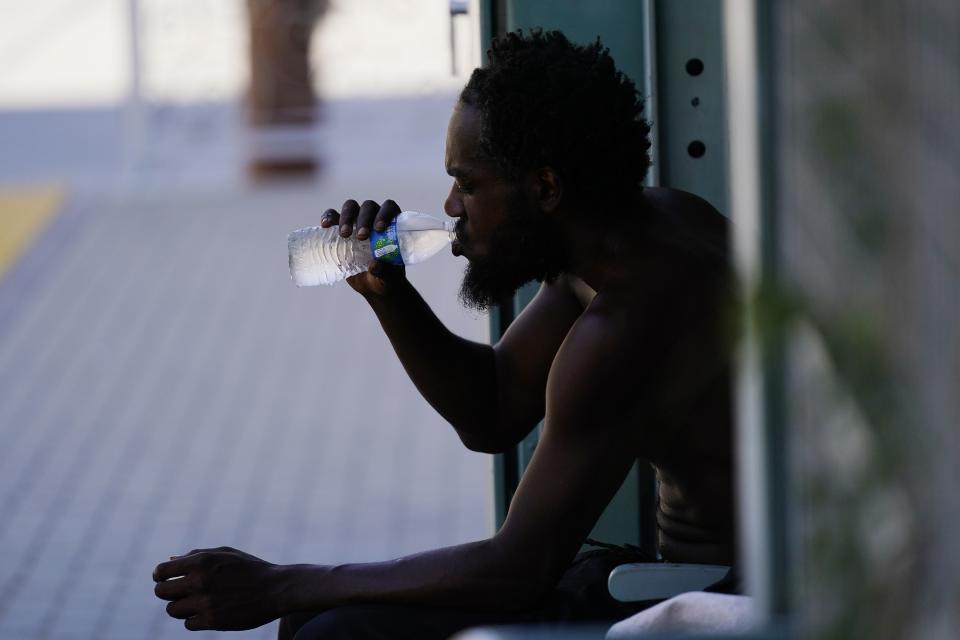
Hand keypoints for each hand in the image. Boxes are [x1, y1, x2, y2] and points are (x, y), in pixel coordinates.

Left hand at [153, 546, 287, 630]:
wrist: (277, 588)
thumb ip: (196, 555)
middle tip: (180, 593)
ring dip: (182, 608)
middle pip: (162, 592)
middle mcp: (200, 581)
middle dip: (168, 593)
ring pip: (173, 610)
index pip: (161, 571)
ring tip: (197, 603)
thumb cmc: (251, 568)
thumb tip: (170, 561)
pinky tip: (208, 612)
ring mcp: (205, 602)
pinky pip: (188, 624)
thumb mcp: (225, 553)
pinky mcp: (213, 621)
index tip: (166, 580)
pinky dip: (195, 620)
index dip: (160, 576)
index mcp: (201, 561)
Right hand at [322, 198, 406, 296]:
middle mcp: (374, 218)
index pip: (389, 208)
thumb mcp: (388, 277)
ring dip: (346, 217)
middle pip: (368, 207)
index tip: (379, 228)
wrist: (373, 285)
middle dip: (364, 219)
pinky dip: (329, 217)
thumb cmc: (386, 277)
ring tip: (344, 234)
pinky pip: (333, 216)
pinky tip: (325, 225)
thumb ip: (385, 271)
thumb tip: (374, 264)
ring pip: (351, 207)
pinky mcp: (341, 228)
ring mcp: (357, 222)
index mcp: (391, 224)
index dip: (384, 214)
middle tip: (361, 236)